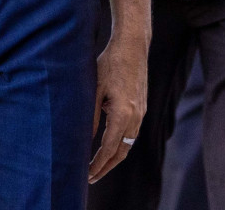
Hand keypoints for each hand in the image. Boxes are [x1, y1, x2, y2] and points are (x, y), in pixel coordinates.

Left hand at [89, 34, 146, 183]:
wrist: (132, 47)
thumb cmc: (109, 64)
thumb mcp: (94, 89)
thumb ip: (90, 116)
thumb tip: (83, 138)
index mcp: (122, 114)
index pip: (109, 148)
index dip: (98, 164)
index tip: (87, 175)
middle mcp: (135, 117)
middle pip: (122, 152)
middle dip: (106, 167)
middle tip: (92, 178)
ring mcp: (141, 112)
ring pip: (128, 144)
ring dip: (114, 157)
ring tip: (100, 165)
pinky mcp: (141, 107)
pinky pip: (132, 133)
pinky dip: (121, 144)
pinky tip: (111, 144)